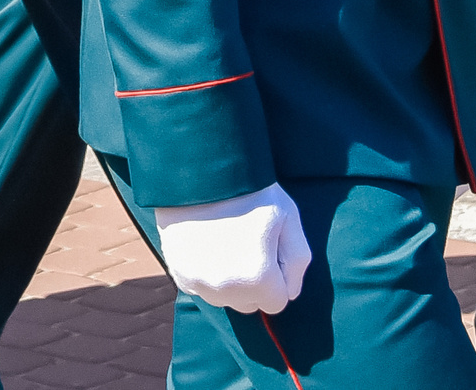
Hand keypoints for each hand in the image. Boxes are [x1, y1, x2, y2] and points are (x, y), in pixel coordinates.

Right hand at [155, 183, 311, 312]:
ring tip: (228, 242)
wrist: (203, 170)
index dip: (278, 275)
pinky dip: (207, 273)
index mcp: (257, 278)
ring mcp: (199, 283)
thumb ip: (297, 260)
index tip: (270, 247)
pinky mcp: (179, 273)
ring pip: (224, 298)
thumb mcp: (289, 218)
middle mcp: (226, 289)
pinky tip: (208, 244)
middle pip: (249, 304)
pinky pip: (201, 288)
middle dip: (254, 282)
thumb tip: (289, 292)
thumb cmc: (251, 192)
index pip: (277, 302)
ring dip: (230, 281)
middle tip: (249, 243)